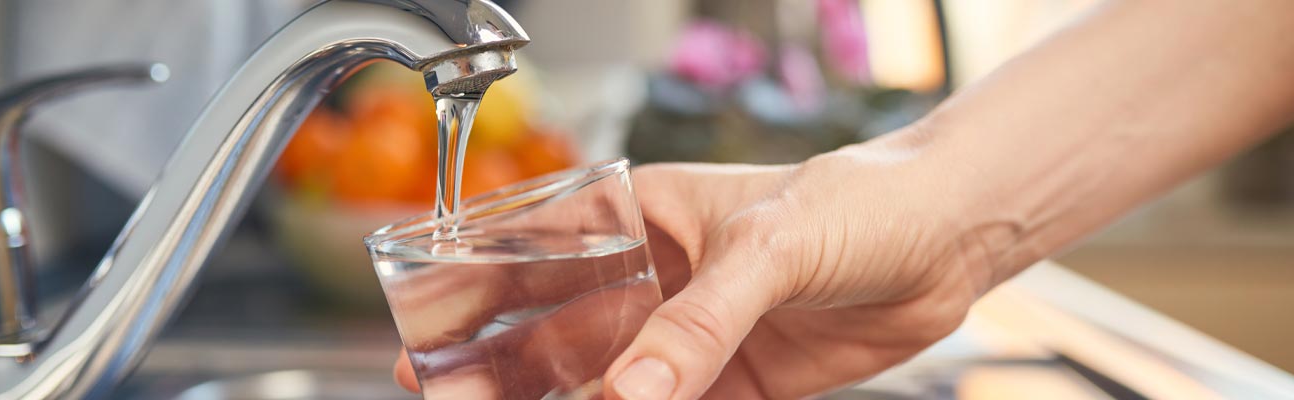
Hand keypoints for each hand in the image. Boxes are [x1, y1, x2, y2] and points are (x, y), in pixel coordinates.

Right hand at [389, 131, 999, 398]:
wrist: (948, 240)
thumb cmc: (857, 201)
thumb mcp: (770, 248)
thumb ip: (701, 320)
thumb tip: (634, 391)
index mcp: (639, 217)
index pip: (536, 253)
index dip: (474, 296)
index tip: (427, 339)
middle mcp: (653, 279)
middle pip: (555, 331)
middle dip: (501, 368)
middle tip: (449, 398)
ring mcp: (688, 335)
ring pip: (605, 383)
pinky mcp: (731, 382)